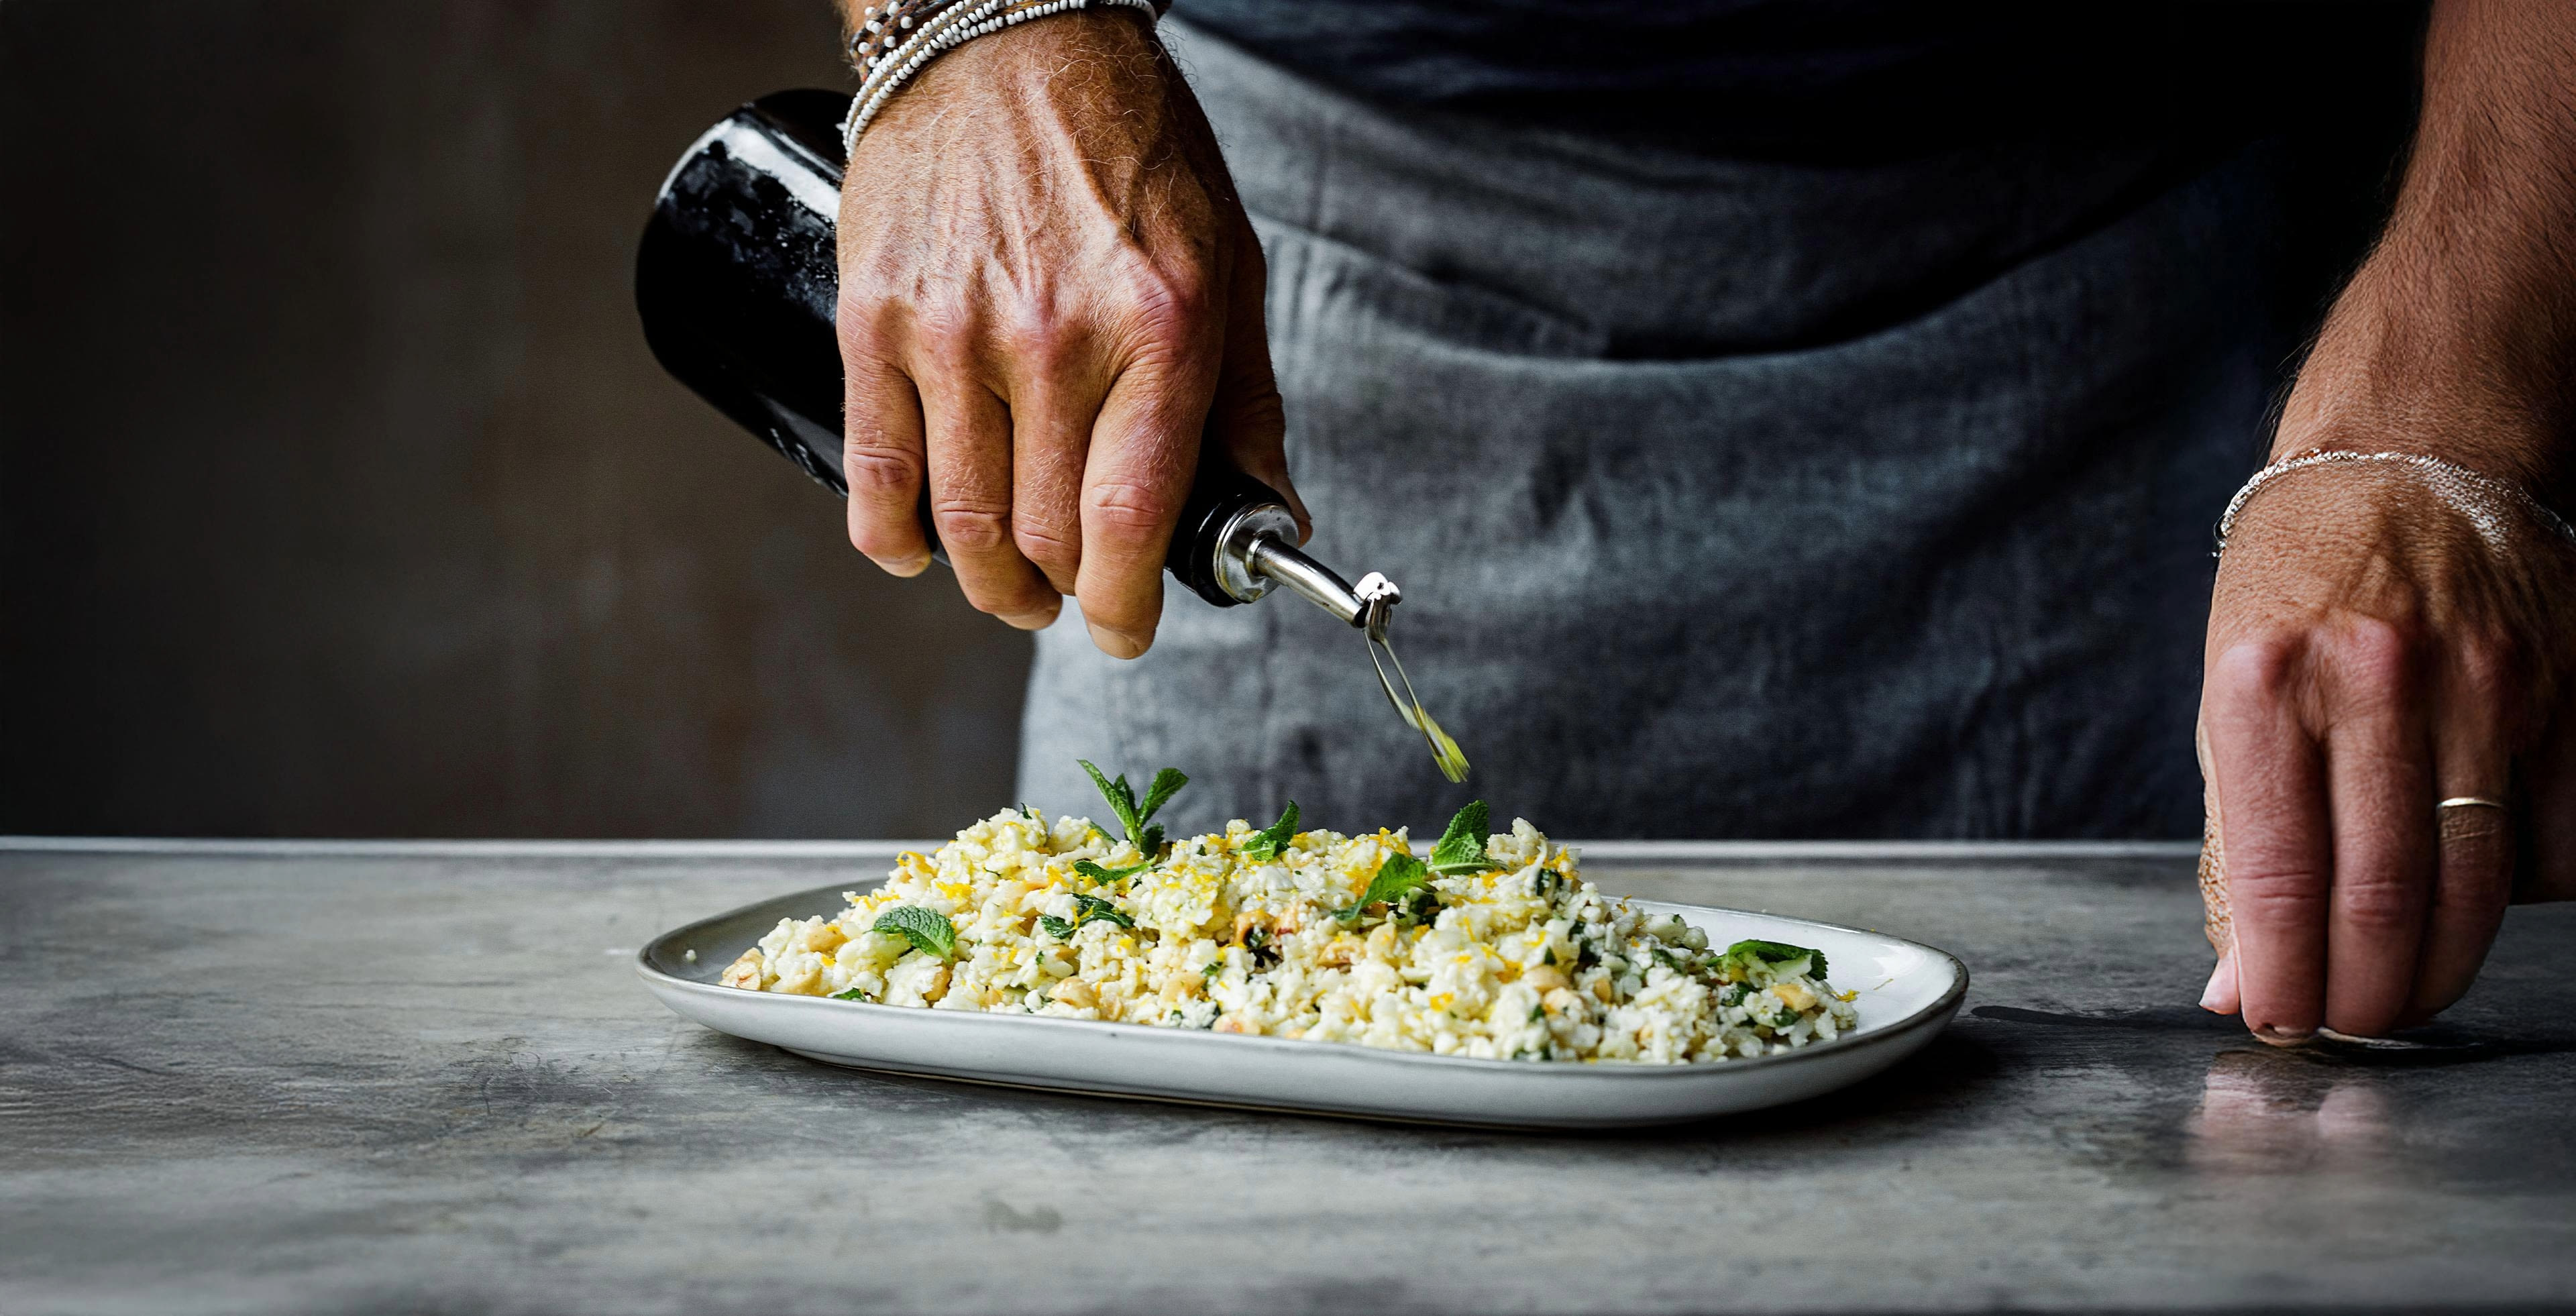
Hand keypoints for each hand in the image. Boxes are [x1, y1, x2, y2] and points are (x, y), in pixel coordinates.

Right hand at [833, 9, 1298, 655]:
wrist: (1008, 34)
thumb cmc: (1129, 143)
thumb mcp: (1227, 262)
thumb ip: (1245, 403)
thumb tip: (1270, 519)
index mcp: (1157, 328)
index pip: (1132, 520)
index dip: (1127, 606)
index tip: (1127, 627)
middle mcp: (1053, 338)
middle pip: (1047, 538)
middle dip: (1065, 594)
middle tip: (1074, 596)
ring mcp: (952, 332)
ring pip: (964, 525)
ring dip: (991, 583)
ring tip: (1013, 586)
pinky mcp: (872, 319)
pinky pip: (875, 474)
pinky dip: (895, 540)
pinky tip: (920, 551)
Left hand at [2197, 462, 2575, 1038]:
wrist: (2409, 456)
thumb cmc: (2297, 588)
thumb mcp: (2230, 698)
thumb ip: (2234, 847)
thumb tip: (2235, 984)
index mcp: (2265, 684)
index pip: (2278, 876)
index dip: (2280, 979)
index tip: (2275, 1025)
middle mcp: (2377, 682)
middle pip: (2383, 897)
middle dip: (2361, 994)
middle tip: (2345, 1026)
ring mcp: (2487, 686)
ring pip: (2479, 887)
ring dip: (2436, 969)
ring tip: (2398, 992)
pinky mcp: (2569, 690)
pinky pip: (2559, 844)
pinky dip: (2522, 896)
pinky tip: (2473, 893)